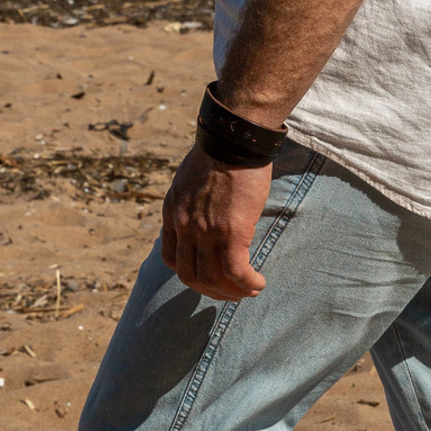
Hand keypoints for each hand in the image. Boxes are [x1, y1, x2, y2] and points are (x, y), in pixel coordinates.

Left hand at [160, 145, 274, 300]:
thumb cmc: (220, 151)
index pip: (172, 259)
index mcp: (172, 213)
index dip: (190, 274)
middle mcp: (184, 227)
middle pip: (191, 276)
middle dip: (212, 290)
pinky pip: (236, 271)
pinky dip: (248, 283)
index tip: (208, 277)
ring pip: (214, 279)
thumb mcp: (190, 179)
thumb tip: (203, 211)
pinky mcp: (232, 232)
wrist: (234, 139)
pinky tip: (258, 283)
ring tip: (249, 290)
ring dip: (232, 291)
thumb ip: (191, 201)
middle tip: (231, 291)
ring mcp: (206, 231)